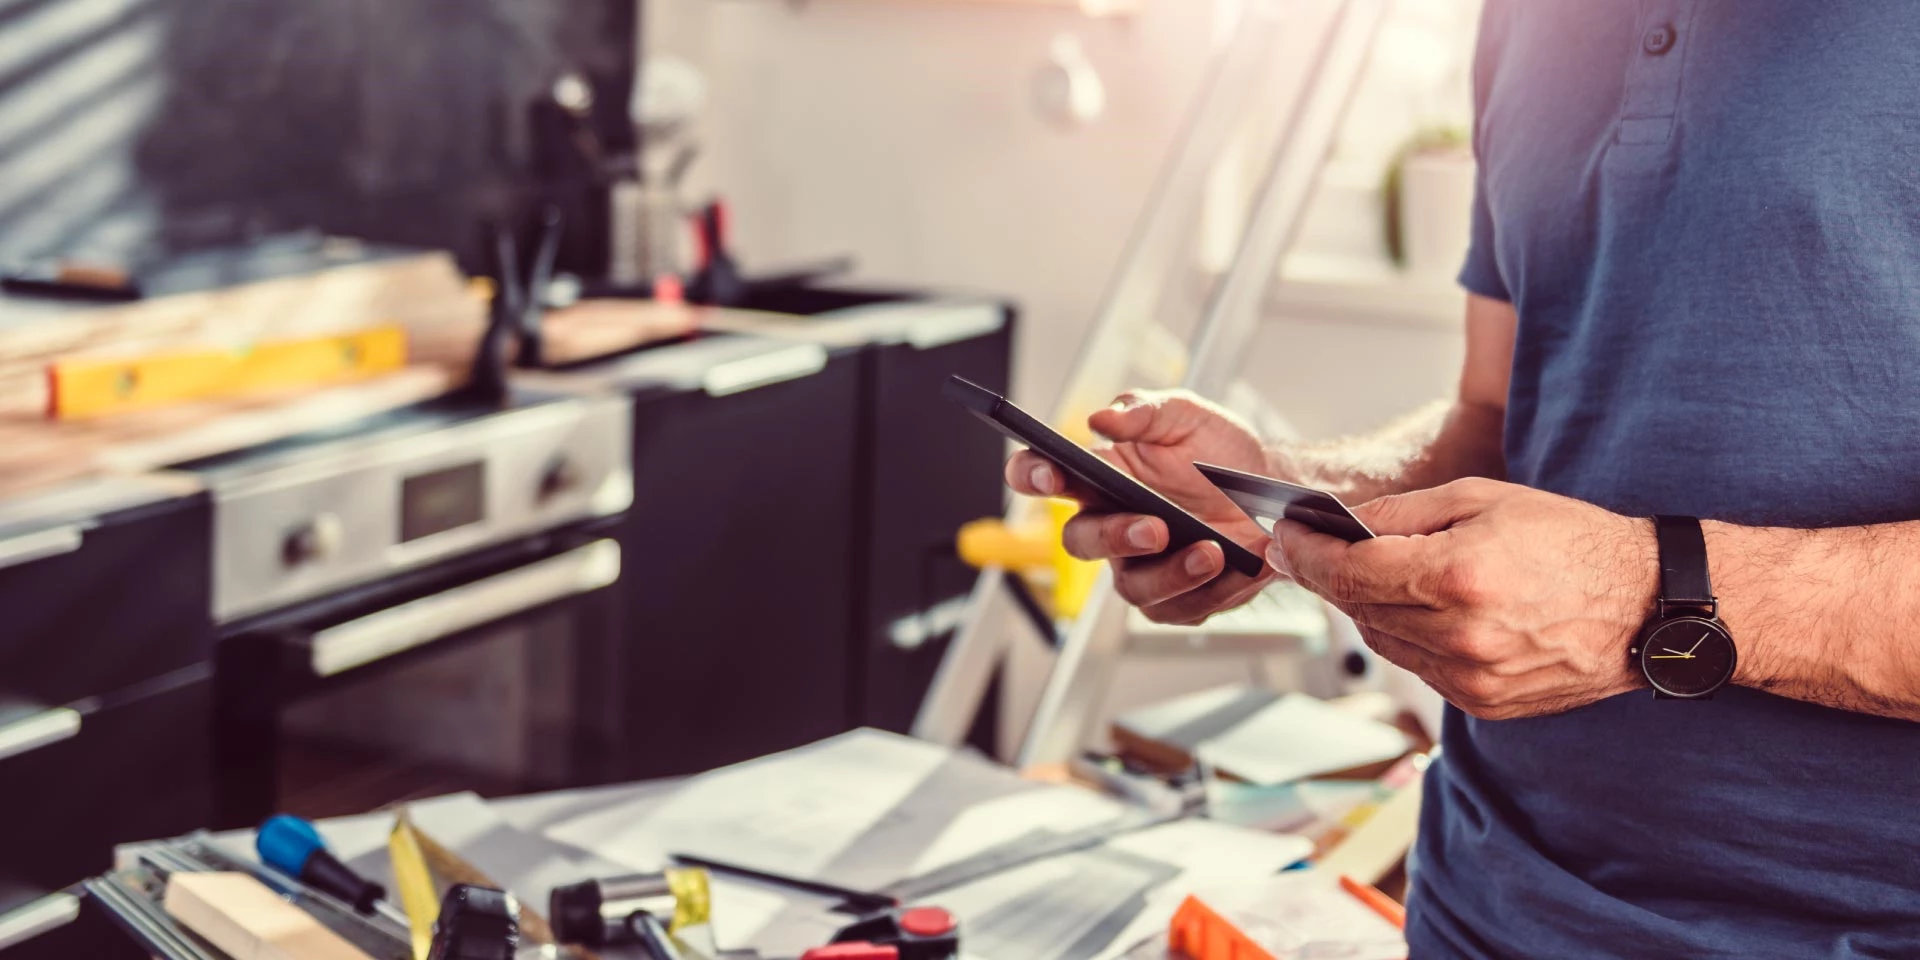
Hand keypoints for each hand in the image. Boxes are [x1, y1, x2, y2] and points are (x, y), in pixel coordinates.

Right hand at [1005, 390, 1272, 624]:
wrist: (1273, 489)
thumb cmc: (1220, 451)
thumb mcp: (1185, 414)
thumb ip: (1142, 410)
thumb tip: (1103, 419)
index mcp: (1101, 476)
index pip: (1046, 475)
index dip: (1032, 475)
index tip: (1048, 473)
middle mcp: (1111, 524)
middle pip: (1082, 541)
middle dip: (1113, 537)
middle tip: (1154, 527)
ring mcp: (1141, 566)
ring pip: (1133, 587)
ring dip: (1171, 573)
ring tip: (1210, 551)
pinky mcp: (1177, 598)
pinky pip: (1180, 608)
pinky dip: (1211, 591)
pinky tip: (1236, 569)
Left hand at [1267, 477, 1658, 719]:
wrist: (1646, 605)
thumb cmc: (1570, 540)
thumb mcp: (1482, 499)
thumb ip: (1400, 516)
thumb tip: (1337, 526)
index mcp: (1457, 577)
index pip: (1347, 573)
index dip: (1304, 554)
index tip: (1282, 537)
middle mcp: (1460, 636)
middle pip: (1357, 609)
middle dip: (1330, 575)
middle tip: (1312, 548)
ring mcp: (1471, 678)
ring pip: (1382, 642)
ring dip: (1368, 607)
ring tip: (1377, 573)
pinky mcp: (1482, 704)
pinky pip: (1417, 667)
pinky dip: (1408, 636)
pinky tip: (1424, 609)